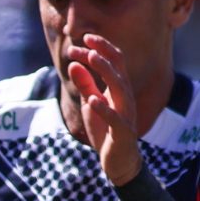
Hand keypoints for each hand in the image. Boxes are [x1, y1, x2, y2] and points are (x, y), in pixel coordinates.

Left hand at [63, 32, 143, 184]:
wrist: (117, 162)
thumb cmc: (105, 130)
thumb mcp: (90, 104)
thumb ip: (85, 85)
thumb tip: (74, 63)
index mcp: (118, 89)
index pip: (114, 61)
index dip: (100, 48)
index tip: (82, 38)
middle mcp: (125, 97)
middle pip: (118, 68)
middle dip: (101, 52)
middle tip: (84, 42)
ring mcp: (126, 113)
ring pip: (121, 87)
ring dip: (106, 71)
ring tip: (91, 58)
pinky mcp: (123, 132)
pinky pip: (115, 118)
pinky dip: (104, 109)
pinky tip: (92, 100)